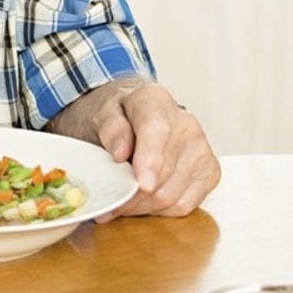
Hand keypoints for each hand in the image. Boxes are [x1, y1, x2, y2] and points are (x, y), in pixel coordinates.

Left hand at [86, 81, 220, 218]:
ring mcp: (202, 150)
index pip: (156, 129)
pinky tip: (142, 203)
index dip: (150, 159)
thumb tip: (121, 151)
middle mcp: (186, 123)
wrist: (132, 117)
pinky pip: (183, 206)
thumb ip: (110, 127)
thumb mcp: (101, 113)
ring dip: (142, 206)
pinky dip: (159, 211)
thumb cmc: (117, 116)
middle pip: (163, 172)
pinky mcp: (209, 174)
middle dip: (132, 194)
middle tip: (109, 202)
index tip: (142, 184)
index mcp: (154, 100)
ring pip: (172, 195)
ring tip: (120, 203)